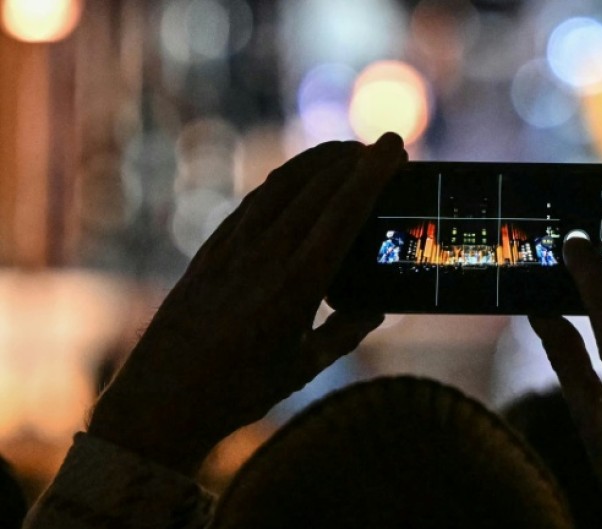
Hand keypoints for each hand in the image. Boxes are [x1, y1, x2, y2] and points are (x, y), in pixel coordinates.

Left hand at [88, 133, 406, 475]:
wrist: (161, 399)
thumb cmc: (239, 391)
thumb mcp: (303, 367)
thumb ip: (345, 333)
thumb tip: (376, 309)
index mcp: (297, 286)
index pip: (344, 212)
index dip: (373, 174)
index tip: (397, 148)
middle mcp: (266, 256)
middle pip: (317, 187)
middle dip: (356, 158)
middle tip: (384, 146)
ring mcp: (234, 248)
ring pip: (282, 185)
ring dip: (319, 160)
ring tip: (348, 150)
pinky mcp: (211, 250)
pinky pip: (254, 202)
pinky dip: (284, 181)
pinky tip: (298, 178)